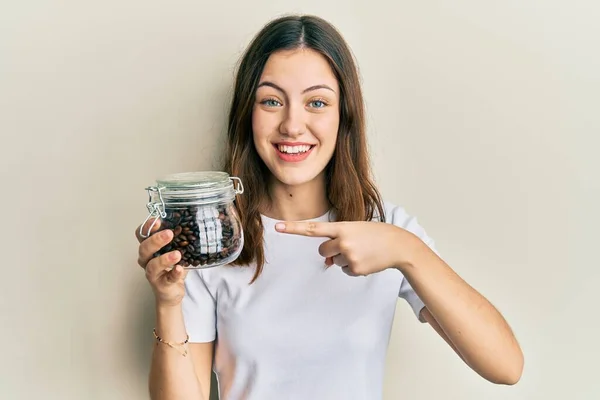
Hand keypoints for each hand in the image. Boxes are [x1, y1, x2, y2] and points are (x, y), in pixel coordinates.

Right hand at [135, 217, 187, 306]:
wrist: (172, 291)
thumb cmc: (172, 267)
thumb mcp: (176, 249)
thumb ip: (179, 237)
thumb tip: (193, 220)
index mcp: (149, 248)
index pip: (141, 234)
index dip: (147, 227)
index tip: (158, 221)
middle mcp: (147, 260)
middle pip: (144, 248)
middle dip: (155, 240)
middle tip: (169, 234)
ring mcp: (152, 273)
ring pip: (152, 265)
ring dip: (164, 259)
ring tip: (177, 254)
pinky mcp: (161, 285)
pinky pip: (167, 279)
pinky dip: (174, 273)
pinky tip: (180, 269)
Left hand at [275, 220, 419, 275]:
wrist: (398, 245)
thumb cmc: (374, 235)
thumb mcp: (355, 232)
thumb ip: (336, 242)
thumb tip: (327, 262)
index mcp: (342, 227)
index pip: (312, 228)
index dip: (293, 228)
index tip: (277, 227)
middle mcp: (343, 241)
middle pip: (322, 251)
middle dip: (331, 251)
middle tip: (350, 246)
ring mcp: (349, 256)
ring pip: (334, 262)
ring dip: (344, 258)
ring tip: (362, 251)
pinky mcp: (355, 269)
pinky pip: (344, 271)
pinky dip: (353, 267)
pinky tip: (366, 260)